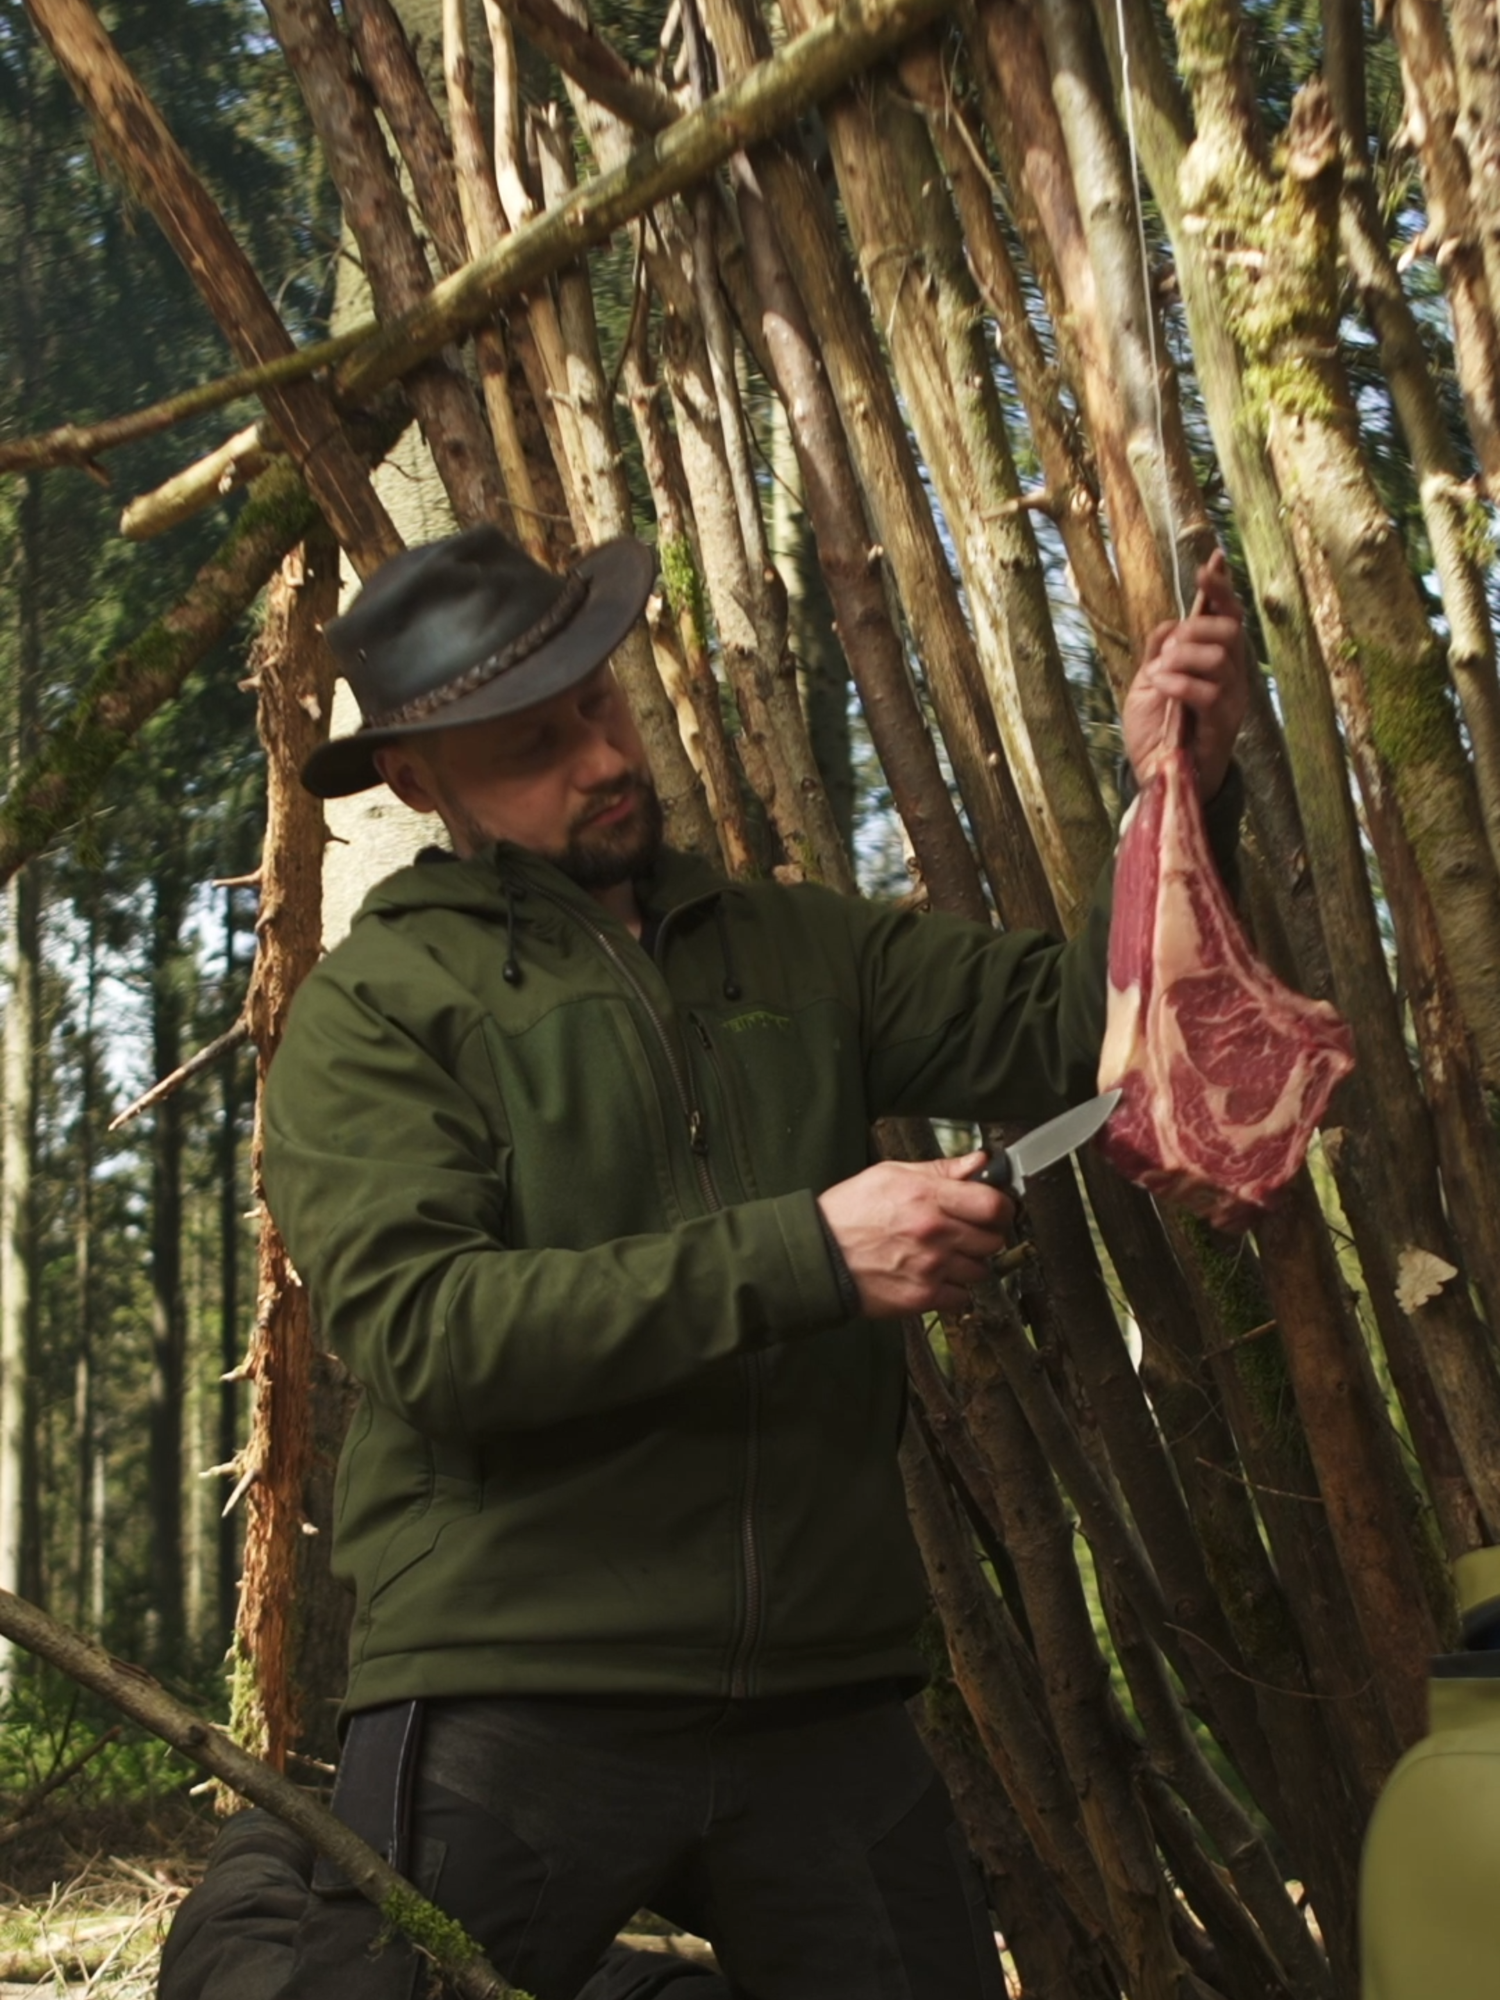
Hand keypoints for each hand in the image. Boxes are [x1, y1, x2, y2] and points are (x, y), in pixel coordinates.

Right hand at [817, 1154, 1013, 1317]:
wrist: (819, 1255)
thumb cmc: (849, 1212)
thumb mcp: (890, 1174)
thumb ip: (941, 1170)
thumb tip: (978, 1162)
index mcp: (929, 1197)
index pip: (994, 1205)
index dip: (1002, 1207)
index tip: (996, 1209)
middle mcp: (935, 1233)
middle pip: (993, 1239)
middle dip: (984, 1235)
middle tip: (966, 1232)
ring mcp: (931, 1267)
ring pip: (981, 1270)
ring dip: (969, 1263)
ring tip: (946, 1255)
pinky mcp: (923, 1296)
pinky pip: (963, 1297)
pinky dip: (955, 1289)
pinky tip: (936, 1276)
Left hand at [1122, 549, 1249, 798]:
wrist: (1157, 773)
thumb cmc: (1158, 729)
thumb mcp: (1149, 680)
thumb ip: (1160, 649)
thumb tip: (1170, 622)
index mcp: (1218, 663)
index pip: (1229, 617)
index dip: (1221, 591)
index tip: (1207, 567)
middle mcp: (1232, 678)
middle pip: (1230, 632)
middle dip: (1195, 629)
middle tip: (1169, 649)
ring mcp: (1231, 701)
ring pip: (1220, 657)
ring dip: (1182, 657)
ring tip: (1159, 673)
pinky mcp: (1221, 724)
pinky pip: (1206, 691)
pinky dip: (1177, 681)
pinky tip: (1160, 685)